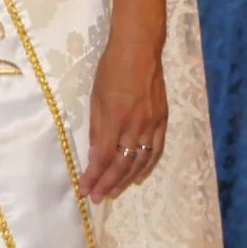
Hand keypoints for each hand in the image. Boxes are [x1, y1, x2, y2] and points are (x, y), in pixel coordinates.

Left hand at [81, 34, 167, 201]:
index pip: (102, 156)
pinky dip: (147, 167)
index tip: (84, 189)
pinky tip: (137, 178)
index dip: (93, 176)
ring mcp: (152, 124)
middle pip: (121, 164)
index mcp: (114, 117)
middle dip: (107, 183)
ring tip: (112, 192)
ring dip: (125, 180)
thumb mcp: (95, 96)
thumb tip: (94, 153)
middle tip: (96, 197)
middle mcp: (135, 124)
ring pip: (140, 162)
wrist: (140, 49)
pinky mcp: (163, 120)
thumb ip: (96, 127)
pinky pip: (156, 150)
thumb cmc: (111, 69)